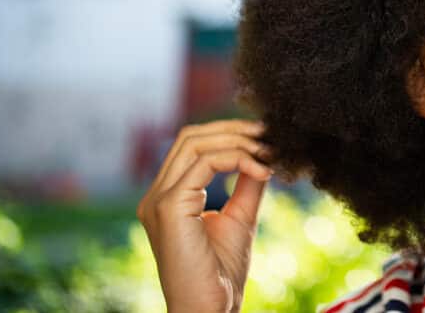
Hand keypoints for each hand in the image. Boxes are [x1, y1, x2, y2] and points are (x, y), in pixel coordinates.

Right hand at [137, 119, 272, 312]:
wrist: (211, 309)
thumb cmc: (222, 274)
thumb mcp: (239, 217)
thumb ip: (246, 184)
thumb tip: (262, 154)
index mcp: (167, 198)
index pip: (191, 146)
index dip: (228, 134)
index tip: (265, 138)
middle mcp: (155, 196)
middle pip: (190, 137)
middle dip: (233, 129)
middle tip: (268, 134)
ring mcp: (158, 200)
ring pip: (195, 143)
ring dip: (238, 141)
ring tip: (268, 151)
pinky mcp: (169, 207)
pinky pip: (205, 162)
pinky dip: (238, 158)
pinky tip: (261, 171)